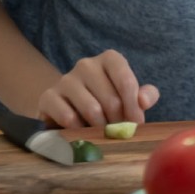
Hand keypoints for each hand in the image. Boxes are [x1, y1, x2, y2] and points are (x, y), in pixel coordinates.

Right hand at [37, 49, 158, 128]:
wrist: (70, 106)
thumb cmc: (107, 100)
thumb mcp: (130, 96)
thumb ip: (146, 95)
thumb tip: (143, 100)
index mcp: (110, 59)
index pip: (126, 82)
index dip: (133, 107)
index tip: (136, 124)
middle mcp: (86, 64)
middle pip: (110, 100)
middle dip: (118, 122)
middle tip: (119, 134)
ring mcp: (65, 79)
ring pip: (91, 109)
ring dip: (100, 128)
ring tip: (103, 133)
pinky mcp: (48, 97)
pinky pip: (68, 117)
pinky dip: (79, 130)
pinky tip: (82, 131)